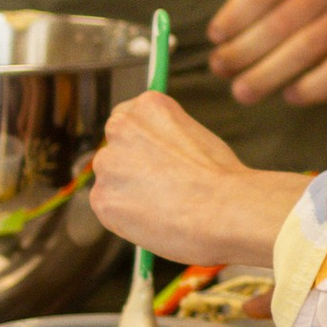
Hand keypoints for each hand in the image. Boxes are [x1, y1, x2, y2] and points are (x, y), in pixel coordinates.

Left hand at [92, 88, 307, 269]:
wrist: (224, 209)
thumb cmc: (222, 177)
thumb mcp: (197, 135)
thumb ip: (167, 138)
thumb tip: (157, 157)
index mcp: (147, 105)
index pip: (128, 121)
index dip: (141, 145)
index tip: (151, 160)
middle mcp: (120, 127)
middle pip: (113, 150)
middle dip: (129, 168)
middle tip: (155, 188)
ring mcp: (108, 163)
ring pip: (110, 181)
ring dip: (126, 193)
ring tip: (160, 208)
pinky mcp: (102, 198)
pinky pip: (108, 209)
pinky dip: (125, 218)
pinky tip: (152, 220)